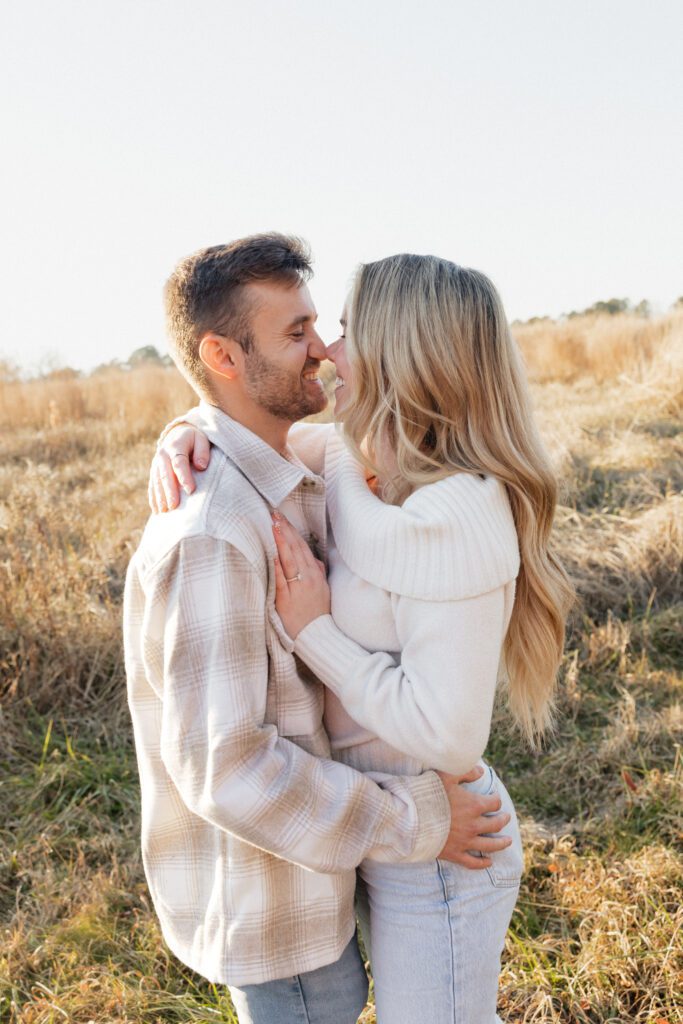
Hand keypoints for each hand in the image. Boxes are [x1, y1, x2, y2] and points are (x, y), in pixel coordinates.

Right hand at [148, 424, 210, 512]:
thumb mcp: (201, 439)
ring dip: (160, 497)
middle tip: (174, 506)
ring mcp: (156, 464)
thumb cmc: (194, 440)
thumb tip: (201, 466)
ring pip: (157, 482)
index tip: (191, 490)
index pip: (179, 463)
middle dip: (169, 491)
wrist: (178, 434)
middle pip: (165, 475)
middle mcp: (162, 455)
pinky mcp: (154, 471)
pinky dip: (153, 498)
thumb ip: (202, 451)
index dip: (184, 477)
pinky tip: (156, 510)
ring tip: (165, 511)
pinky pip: (152, 485)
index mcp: (175, 446)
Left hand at [272, 514, 329, 637]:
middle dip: (285, 530)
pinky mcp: (286, 600)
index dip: (292, 532)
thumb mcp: (323, 589)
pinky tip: (274, 554)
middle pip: (295, 549)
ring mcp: (297, 588)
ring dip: (281, 542)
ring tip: (274, 526)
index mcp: (315, 574)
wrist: (317, 635)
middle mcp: (308, 578)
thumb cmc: (318, 613)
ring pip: (289, 560)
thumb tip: (313, 559)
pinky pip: (282, 580)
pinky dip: (278, 567)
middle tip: (275, 514)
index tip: (282, 519)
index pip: (302, 547)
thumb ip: (318, 572)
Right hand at [436, 766, 512, 868]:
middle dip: (503, 820)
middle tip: (506, 818)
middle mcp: (473, 825)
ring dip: (501, 843)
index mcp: (473, 805)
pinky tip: (489, 862)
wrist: (411, 818)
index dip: (496, 799)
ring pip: (490, 845)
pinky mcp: (455, 854)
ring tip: (508, 841)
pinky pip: (473, 862)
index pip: (494, 803)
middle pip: (496, 824)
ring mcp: (465, 841)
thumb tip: (482, 771)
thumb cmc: (428, 793)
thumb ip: (466, 772)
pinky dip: (483, 863)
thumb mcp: (447, 776)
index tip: (495, 797)